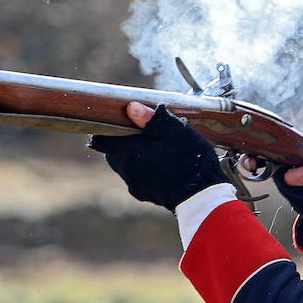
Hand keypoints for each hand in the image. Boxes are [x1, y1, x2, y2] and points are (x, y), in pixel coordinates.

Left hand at [88, 102, 227, 211]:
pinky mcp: (145, 195)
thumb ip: (151, 119)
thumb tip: (131, 107)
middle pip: (113, 154)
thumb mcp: (175, 131)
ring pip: (125, 168)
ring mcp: (135, 184)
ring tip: (155, 153)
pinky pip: (138, 180)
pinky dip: (145, 173)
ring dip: (134, 160)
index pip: (101, 142)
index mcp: (130, 150)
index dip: (103, 133)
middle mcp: (127, 169)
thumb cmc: (189, 160)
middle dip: (122, 145)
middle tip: (140, 138)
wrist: (200, 195)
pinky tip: (162, 169)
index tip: (111, 126)